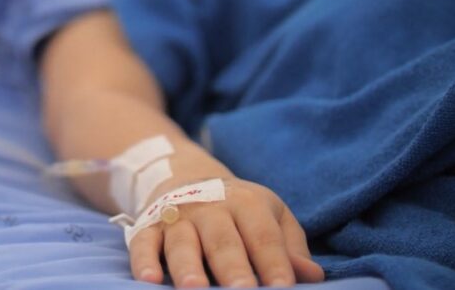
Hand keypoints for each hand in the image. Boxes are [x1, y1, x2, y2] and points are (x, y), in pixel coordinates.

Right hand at [128, 177, 324, 287]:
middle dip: (232, 268)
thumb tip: (311, 275)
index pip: (263, 236)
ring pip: (182, 243)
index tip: (284, 288)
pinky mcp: (148, 225)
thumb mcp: (269, 215)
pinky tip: (148, 280)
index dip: (275, 262)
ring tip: (193, 289)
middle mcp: (210, 207)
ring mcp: (177, 216)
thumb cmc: (236, 209)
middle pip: (223, 240)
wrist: (183, 175)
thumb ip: (289, 246)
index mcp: (246, 203)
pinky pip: (142, 242)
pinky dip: (142, 261)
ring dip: (187, 267)